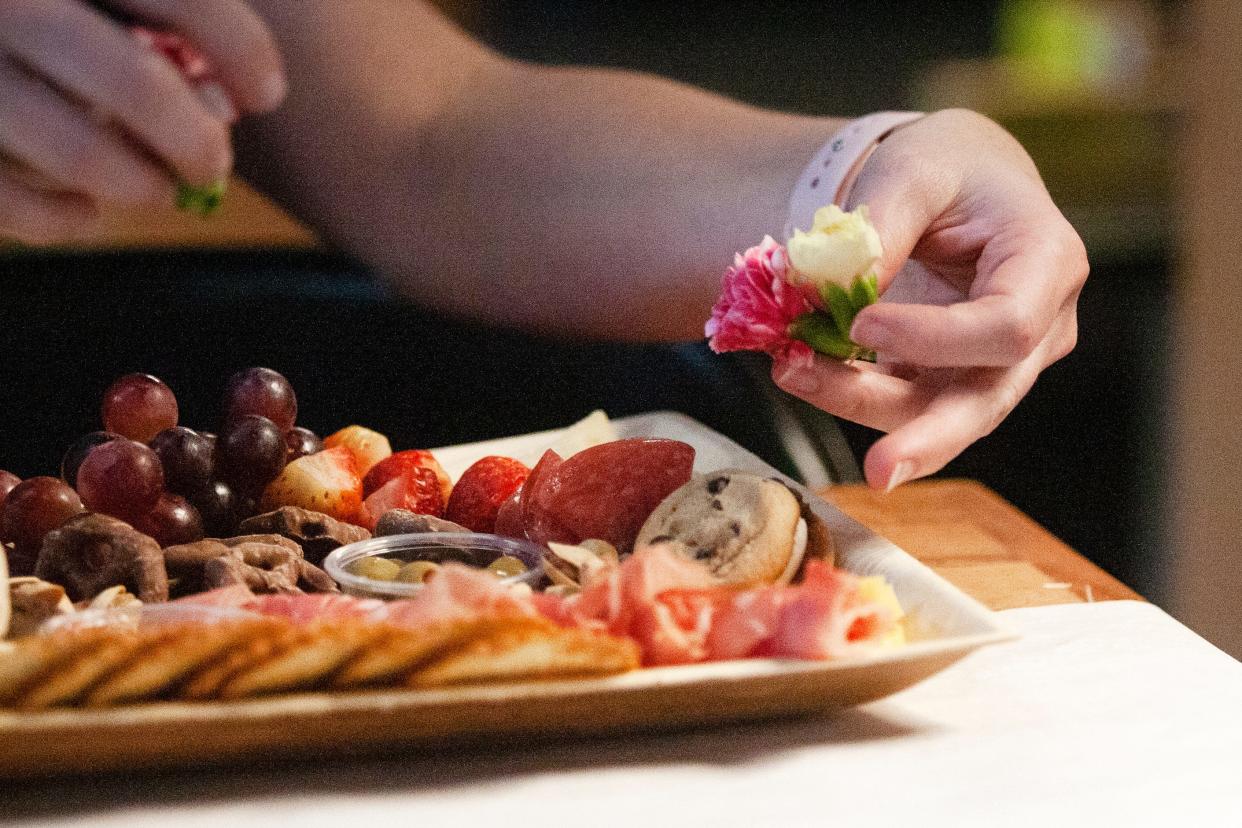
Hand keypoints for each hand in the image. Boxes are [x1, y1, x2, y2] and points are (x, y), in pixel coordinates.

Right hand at [0, 0, 285, 241]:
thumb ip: (155, 15)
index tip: (267, 93)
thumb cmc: (30, 17)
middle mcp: (7, 4)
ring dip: (140, 185)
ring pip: (79, 151)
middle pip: (135, 84)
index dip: (239, 47)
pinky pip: (10, 199)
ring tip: (157, 187)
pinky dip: (63, 219)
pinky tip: (84, 213)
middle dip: (195, 140)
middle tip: (211, 165)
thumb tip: (233, 97)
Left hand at [772, 109, 1087, 490]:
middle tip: (877, 472)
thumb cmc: (946, 168)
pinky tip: (802, 374)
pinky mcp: (956, 379)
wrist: (957, 183)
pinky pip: (909, 404)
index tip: (860, 322)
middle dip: (928, 437)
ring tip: (791, 372)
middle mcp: (1040, 325)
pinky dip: (853, 394)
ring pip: (939, 411)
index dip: (937, 337)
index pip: (1007, 325)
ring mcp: (1001, 363)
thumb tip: (830, 283)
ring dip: (861, 404)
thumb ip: (879, 222)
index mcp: (1047, 261)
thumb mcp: (913, 169)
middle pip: (989, 398)